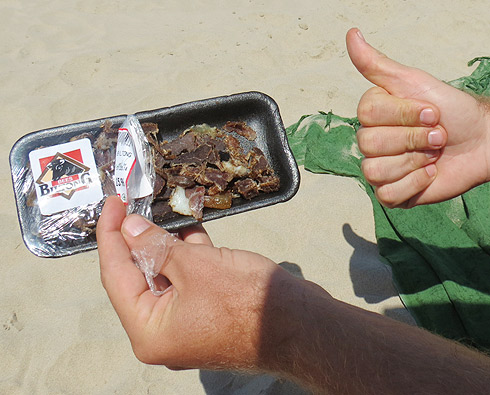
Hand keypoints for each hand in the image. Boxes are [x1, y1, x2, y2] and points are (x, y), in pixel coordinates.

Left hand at [96, 196, 316, 369]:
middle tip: (136, 203)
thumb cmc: (246, 300)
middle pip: (140, 277)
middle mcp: (164, 333)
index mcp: (149, 331)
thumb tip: (129, 229)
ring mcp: (189, 324)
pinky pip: (190, 282)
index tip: (113, 202)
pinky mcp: (211, 314)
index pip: (116, 276)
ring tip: (164, 208)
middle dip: (140, 238)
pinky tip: (192, 228)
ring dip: (168, 244)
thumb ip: (156, 246)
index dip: (111, 235)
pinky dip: (190, 256)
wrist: (302, 325)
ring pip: (168, 277)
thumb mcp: (195, 266)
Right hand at [346, 28, 489, 207]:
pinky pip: (388, 194)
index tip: (431, 111)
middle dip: (412, 138)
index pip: (367, 115)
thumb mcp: (416, 82)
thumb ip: (378, 64)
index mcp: (374, 114)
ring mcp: (382, 169)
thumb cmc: (454, 111)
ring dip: (413, 162)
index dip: (403, 115)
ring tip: (434, 154)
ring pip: (375, 171)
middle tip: (437, 135)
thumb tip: (351, 34)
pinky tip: (430, 173)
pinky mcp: (395, 194)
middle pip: (369, 144)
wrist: (484, 143)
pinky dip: (414, 183)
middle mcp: (373, 141)